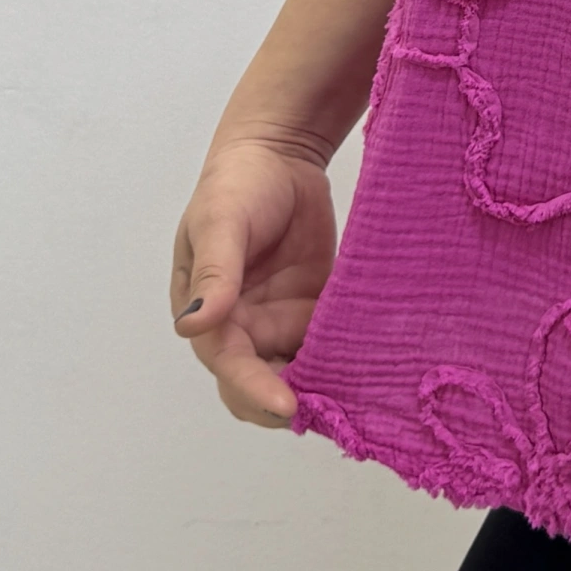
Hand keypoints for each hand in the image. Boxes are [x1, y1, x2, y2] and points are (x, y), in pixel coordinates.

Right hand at [170, 134, 337, 424]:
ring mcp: (282, 322)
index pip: (230, 366)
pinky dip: (346, 362)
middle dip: (287, 406)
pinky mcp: (316, 310)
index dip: (255, 390)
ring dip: (320, 391)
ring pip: (298, 374)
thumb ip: (214, 273)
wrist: (278, 155)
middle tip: (327, 415)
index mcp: (211, 316)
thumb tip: (196, 325)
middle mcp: (245, 329)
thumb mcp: (220, 223)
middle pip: (261, 387)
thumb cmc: (236, 185)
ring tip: (357, 402)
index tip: (287, 407)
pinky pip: (329, 347)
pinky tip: (374, 368)